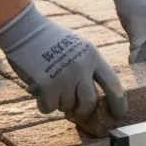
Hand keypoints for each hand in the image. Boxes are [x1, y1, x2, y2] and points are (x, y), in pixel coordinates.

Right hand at [0, 2, 125, 119]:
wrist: (24, 31)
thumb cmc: (51, 40)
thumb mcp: (79, 47)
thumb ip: (89, 67)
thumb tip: (96, 94)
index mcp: (93, 57)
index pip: (113, 83)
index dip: (118, 101)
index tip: (120, 114)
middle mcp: (82, 68)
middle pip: (89, 101)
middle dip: (83, 111)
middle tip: (76, 113)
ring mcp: (64, 77)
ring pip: (67, 105)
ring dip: (59, 103)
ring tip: (51, 89)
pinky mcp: (46, 86)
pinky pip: (49, 107)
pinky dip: (44, 105)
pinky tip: (39, 93)